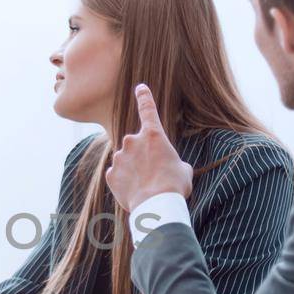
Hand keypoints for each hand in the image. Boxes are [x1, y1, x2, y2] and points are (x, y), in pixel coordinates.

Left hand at [106, 84, 192, 209]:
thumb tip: (167, 166)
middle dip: (142, 156)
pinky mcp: (110, 174)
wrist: (156, 205)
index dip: (144, 97)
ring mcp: (119, 157)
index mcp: (153, 135)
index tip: (140, 87)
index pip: (148, 109)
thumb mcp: (183, 169)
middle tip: (154, 173)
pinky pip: (117, 175)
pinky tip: (135, 192)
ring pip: (126, 160)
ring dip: (134, 170)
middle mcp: (132, 141)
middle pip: (136, 144)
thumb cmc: (174, 185)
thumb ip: (171, 161)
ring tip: (146, 186)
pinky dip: (125, 182)